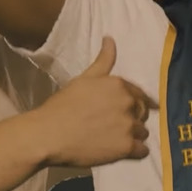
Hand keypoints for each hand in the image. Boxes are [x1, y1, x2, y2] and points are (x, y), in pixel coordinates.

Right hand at [36, 38, 154, 167]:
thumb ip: (103, 60)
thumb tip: (110, 38)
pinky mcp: (127, 147)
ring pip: (143, 132)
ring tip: (113, 139)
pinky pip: (142, 151)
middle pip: (143, 113)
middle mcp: (128, 103)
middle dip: (132, 119)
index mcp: (119, 85)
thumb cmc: (62, 106)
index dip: (130, 103)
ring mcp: (129, 126)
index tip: (118, 111)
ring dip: (133, 136)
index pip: (139, 94)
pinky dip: (135, 152)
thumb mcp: (83, 78)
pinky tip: (120, 151)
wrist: (48, 134)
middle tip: (112, 126)